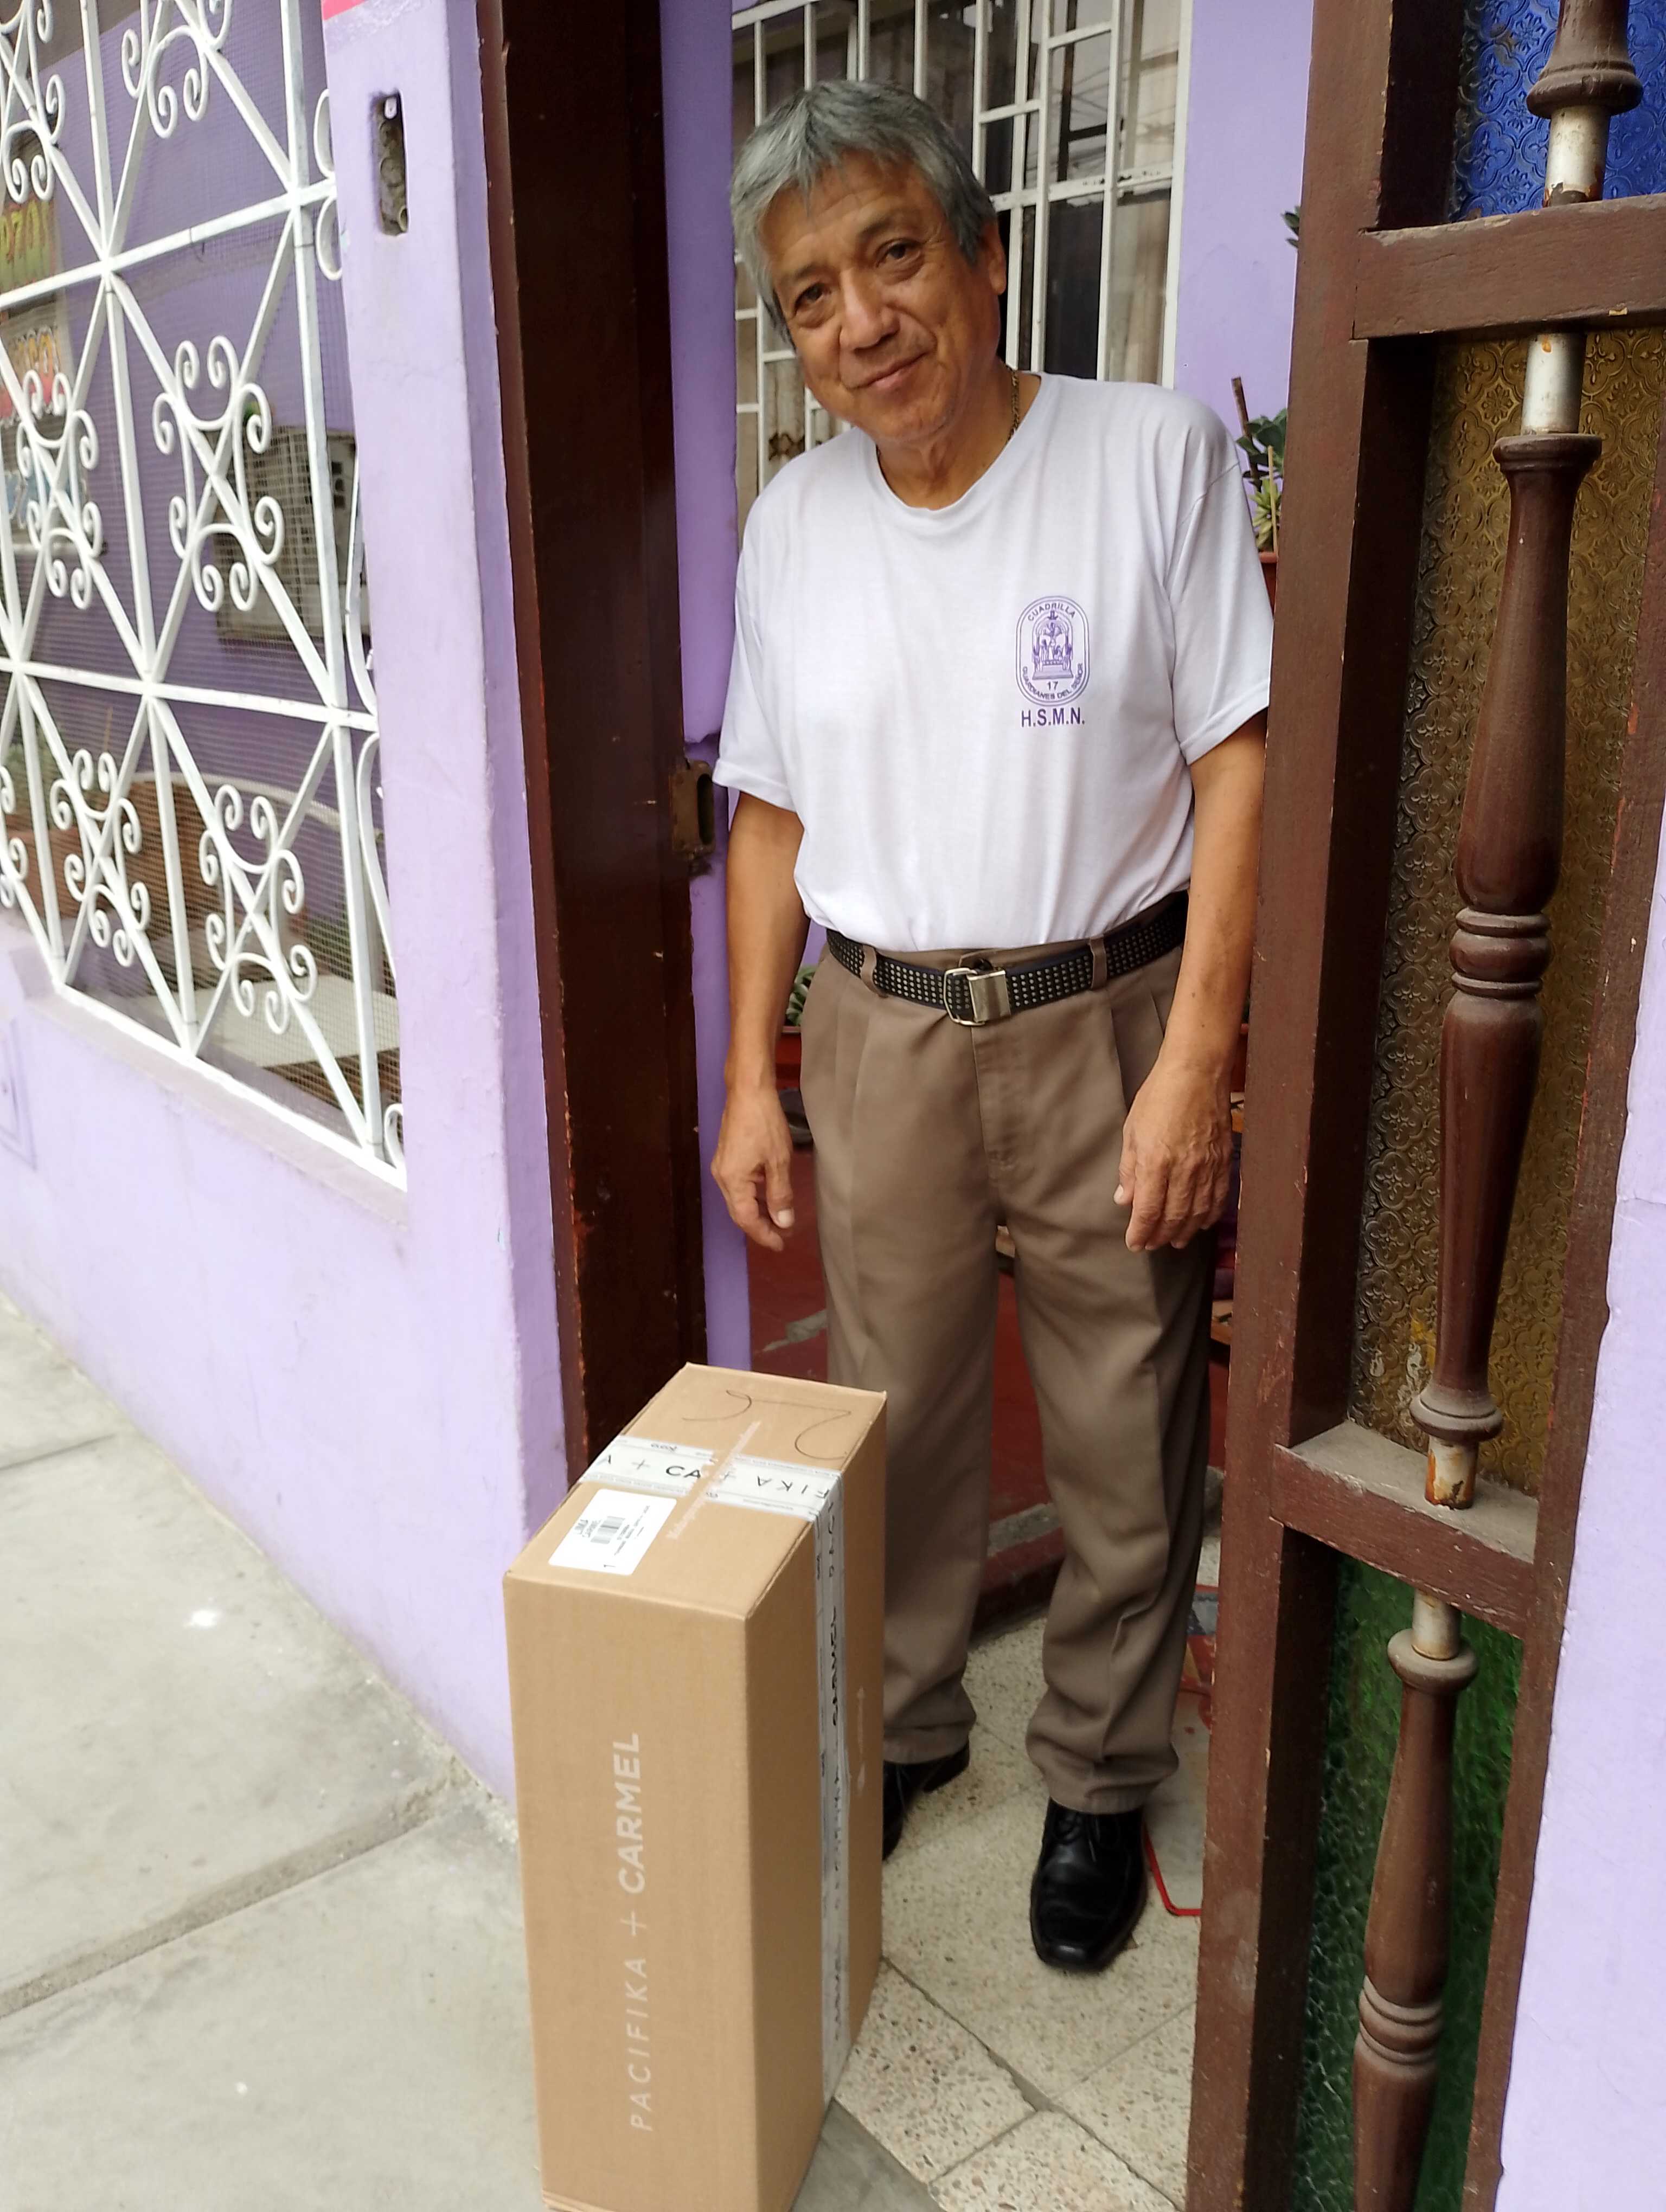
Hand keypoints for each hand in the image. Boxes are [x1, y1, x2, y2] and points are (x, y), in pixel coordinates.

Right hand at [712, 1084, 797, 1251]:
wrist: (748, 1090)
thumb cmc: (764, 1123)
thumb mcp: (779, 1160)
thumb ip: (780, 1194)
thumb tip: (783, 1222)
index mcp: (732, 1181)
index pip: (747, 1219)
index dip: (764, 1235)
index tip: (781, 1245)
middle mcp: (721, 1177)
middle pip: (739, 1212)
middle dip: (761, 1226)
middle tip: (783, 1236)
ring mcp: (722, 1167)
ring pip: (739, 1200)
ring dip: (758, 1212)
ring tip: (779, 1220)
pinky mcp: (727, 1157)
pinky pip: (739, 1187)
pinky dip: (754, 1197)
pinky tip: (768, 1197)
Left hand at [1115, 1053, 1232, 1252]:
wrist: (1198, 1071)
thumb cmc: (1160, 1095)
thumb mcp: (1133, 1129)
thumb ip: (1129, 1168)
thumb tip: (1124, 1198)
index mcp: (1156, 1161)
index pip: (1147, 1210)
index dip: (1140, 1232)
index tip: (1134, 1243)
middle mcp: (1183, 1169)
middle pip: (1174, 1217)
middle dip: (1161, 1236)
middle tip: (1152, 1245)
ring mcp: (1207, 1166)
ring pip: (1198, 1212)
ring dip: (1185, 1231)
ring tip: (1175, 1241)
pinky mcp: (1224, 1160)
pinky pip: (1219, 1197)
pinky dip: (1210, 1215)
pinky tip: (1202, 1223)